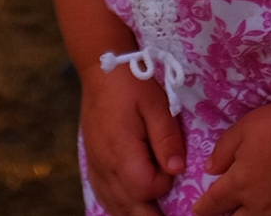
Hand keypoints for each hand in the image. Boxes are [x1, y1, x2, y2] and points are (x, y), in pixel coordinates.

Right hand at [81, 63, 187, 214]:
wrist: (102, 69)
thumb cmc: (133, 84)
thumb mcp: (158, 105)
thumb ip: (167, 139)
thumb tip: (177, 170)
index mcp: (123, 153)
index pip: (148, 188)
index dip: (165, 184)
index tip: (173, 166)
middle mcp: (106, 167)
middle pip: (128, 208)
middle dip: (151, 215)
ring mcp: (96, 167)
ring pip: (113, 206)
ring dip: (134, 214)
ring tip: (153, 214)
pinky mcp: (93, 163)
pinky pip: (103, 195)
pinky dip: (118, 206)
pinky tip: (128, 207)